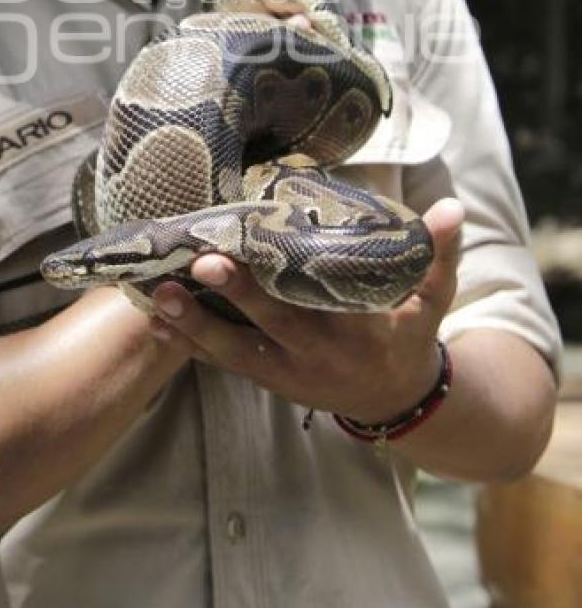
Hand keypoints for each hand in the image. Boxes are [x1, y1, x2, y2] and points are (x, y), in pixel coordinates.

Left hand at [148, 197, 462, 424]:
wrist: (398, 400)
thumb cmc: (411, 334)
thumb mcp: (433, 300)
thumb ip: (440, 254)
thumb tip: (451, 208)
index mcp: (362, 333)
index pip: (323, 303)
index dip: (291, 281)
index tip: (259, 249)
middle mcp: (321, 357)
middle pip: (273, 326)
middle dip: (235, 297)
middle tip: (197, 264)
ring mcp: (290, 374)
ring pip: (237, 353)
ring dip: (196, 326)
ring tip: (158, 298)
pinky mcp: (269, 379)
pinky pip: (225, 363)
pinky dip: (191, 344)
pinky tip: (156, 321)